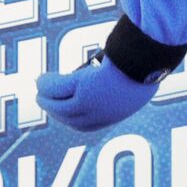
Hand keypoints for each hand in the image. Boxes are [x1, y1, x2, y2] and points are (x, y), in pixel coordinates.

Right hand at [37, 54, 159, 131]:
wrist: (146, 61)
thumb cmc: (146, 63)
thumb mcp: (137, 76)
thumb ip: (126, 78)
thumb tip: (124, 68)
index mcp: (115, 115)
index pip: (89, 124)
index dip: (73, 118)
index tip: (66, 110)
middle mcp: (100, 115)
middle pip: (70, 118)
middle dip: (55, 111)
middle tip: (45, 101)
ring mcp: (89, 104)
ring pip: (59, 107)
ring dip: (46, 100)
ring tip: (39, 91)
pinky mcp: (81, 88)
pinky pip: (56, 88)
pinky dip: (46, 84)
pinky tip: (40, 80)